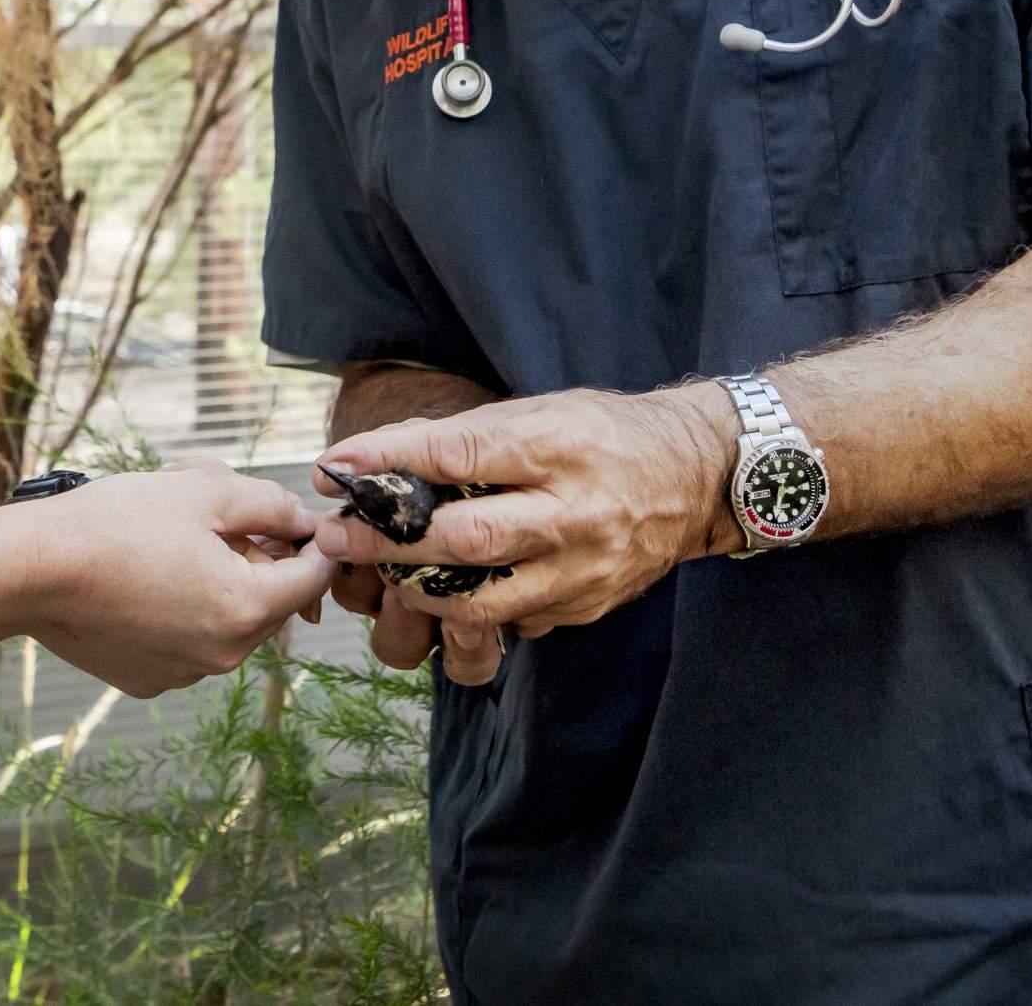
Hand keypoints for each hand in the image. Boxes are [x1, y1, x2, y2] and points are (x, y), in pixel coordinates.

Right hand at [16, 461, 335, 698]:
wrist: (31, 570)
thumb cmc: (116, 522)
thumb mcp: (206, 491)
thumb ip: (271, 504)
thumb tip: (306, 521)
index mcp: (246, 608)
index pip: (312, 578)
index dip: (312, 541)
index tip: (294, 517)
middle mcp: (223, 655)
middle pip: (271, 602)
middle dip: (257, 558)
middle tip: (219, 518)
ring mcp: (183, 673)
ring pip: (228, 621)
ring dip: (219, 583)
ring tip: (173, 541)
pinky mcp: (147, 679)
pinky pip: (187, 641)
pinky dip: (182, 610)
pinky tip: (144, 576)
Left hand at [311, 386, 733, 676]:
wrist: (695, 476)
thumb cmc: (602, 432)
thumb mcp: (540, 410)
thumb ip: (464, 436)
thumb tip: (374, 457)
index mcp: (558, 446)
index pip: (461, 453)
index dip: (391, 461)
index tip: (337, 466)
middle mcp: (573, 512)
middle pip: (466, 538)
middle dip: (389, 541)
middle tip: (336, 535)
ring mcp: (583, 568)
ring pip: (483, 600)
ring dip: (418, 591)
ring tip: (378, 574)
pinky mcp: (586, 606)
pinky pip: (512, 621)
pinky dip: (469, 609)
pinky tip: (439, 592)